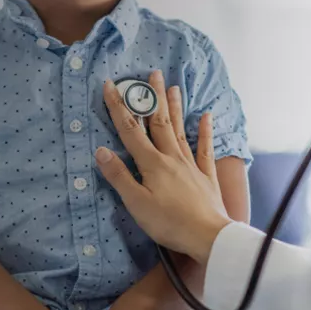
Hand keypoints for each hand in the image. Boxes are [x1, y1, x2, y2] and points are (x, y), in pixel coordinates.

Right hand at [96, 70, 230, 262]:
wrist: (208, 236)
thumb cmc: (169, 223)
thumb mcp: (137, 203)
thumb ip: (120, 176)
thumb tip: (101, 150)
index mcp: (152, 164)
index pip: (130, 130)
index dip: (118, 107)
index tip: (110, 85)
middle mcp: (172, 157)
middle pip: (160, 122)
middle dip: (153, 98)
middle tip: (152, 73)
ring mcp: (191, 165)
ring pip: (181, 130)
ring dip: (175, 108)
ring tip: (173, 87)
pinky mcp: (206, 176)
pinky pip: (205, 148)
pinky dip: (205, 131)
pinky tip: (207, 116)